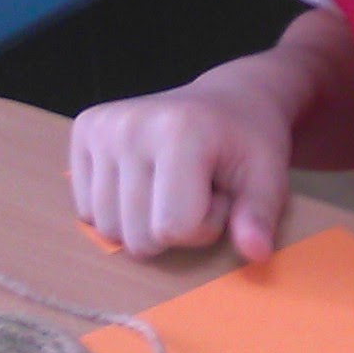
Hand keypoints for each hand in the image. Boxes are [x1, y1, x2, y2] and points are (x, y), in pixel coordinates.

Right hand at [69, 57, 295, 261]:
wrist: (226, 98)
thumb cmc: (248, 143)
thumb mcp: (270, 177)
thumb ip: (259, 216)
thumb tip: (256, 253)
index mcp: (180, 131)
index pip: (173, 229)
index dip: (205, 227)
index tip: (220, 196)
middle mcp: (131, 125)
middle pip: (137, 238)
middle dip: (174, 229)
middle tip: (196, 189)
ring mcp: (102, 126)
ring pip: (108, 230)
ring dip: (144, 221)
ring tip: (172, 183)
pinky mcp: (84, 129)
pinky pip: (87, 211)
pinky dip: (118, 208)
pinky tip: (145, 177)